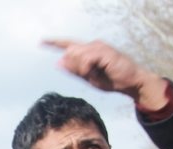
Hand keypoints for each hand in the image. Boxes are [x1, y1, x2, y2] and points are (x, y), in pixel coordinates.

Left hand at [43, 39, 167, 109]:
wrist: (131, 82)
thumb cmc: (112, 80)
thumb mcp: (90, 78)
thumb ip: (75, 70)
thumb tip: (58, 62)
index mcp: (88, 51)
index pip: (68, 44)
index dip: (54, 43)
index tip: (41, 42)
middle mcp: (93, 45)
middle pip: (71, 52)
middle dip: (76, 67)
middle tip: (90, 76)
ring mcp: (99, 46)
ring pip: (77, 56)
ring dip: (84, 70)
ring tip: (96, 75)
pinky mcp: (104, 50)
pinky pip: (86, 60)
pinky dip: (88, 69)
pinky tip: (95, 73)